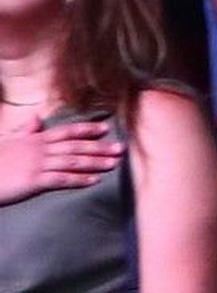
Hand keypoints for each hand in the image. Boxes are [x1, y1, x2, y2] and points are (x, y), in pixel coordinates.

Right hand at [0, 116, 124, 204]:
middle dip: (100, 147)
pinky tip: (94, 180)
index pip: (67, 131)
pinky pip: (62, 179)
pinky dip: (80, 179)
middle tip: (121, 148)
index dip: (87, 129)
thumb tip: (38, 119)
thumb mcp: (8, 140)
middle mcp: (40, 149)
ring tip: (114, 164)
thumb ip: (26, 131)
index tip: (106, 128)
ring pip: (73, 161)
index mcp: (35, 139)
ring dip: (96, 162)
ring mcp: (37, 164)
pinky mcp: (33, 181)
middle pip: (76, 146)